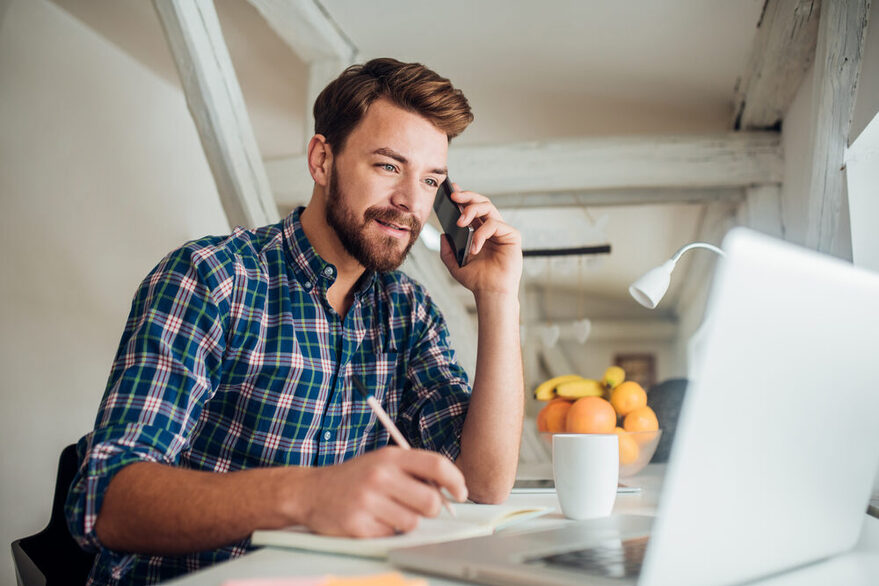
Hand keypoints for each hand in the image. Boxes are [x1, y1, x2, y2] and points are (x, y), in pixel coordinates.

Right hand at [297, 447, 467, 537]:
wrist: (311, 492)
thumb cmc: (356, 477)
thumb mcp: (383, 462)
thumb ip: (413, 471)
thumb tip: (449, 493)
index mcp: (390, 456)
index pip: (436, 464)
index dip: (455, 480)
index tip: (461, 493)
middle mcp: (380, 476)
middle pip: (431, 502)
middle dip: (432, 509)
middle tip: (420, 508)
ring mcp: (368, 501)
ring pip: (413, 523)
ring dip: (407, 522)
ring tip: (389, 512)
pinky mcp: (358, 525)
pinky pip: (391, 535)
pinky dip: (387, 531)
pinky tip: (372, 520)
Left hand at [440, 184, 521, 296]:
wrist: (490, 293)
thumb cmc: (477, 280)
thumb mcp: (454, 264)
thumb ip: (447, 250)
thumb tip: (443, 235)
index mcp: (480, 231)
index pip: (472, 208)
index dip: (463, 196)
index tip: (451, 190)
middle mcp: (492, 228)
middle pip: (481, 202)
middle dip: (467, 196)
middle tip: (454, 196)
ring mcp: (502, 231)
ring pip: (488, 207)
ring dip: (472, 210)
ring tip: (460, 222)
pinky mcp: (512, 236)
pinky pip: (494, 224)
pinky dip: (481, 234)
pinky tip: (475, 247)